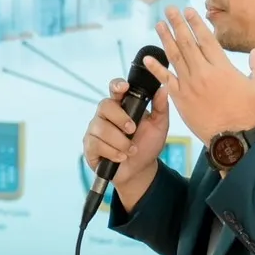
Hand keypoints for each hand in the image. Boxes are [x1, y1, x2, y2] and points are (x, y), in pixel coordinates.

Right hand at [83, 77, 170, 202]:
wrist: (141, 170)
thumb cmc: (147, 145)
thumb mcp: (159, 126)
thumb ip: (161, 107)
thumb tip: (164, 88)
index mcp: (122, 105)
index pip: (115, 89)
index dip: (117, 85)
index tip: (124, 87)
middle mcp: (106, 115)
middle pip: (105, 106)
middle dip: (120, 119)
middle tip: (133, 130)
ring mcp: (95, 130)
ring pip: (101, 128)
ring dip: (120, 142)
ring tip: (131, 150)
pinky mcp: (90, 146)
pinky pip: (96, 144)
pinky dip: (112, 152)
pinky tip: (121, 157)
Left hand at [147, 6, 254, 144]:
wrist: (230, 139)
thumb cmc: (248, 114)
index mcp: (222, 68)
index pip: (206, 39)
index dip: (196, 23)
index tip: (188, 11)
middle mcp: (203, 72)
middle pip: (187, 43)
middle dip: (178, 24)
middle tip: (170, 10)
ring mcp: (189, 85)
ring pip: (174, 57)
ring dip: (166, 39)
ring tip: (159, 25)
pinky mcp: (180, 98)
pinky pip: (165, 79)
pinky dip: (155, 68)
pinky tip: (147, 58)